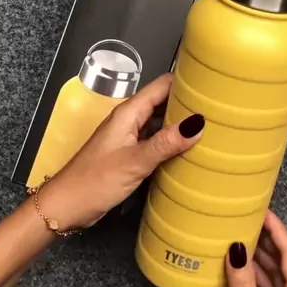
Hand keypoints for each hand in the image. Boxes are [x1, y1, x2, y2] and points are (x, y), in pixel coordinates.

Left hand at [39, 74, 204, 230]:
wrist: (66, 206)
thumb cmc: (93, 181)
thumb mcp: (135, 161)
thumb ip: (166, 143)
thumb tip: (198, 124)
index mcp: (129, 112)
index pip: (163, 85)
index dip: (187, 80)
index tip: (213, 82)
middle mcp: (130, 120)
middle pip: (164, 101)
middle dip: (189, 101)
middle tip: (220, 106)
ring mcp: (130, 137)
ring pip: (161, 122)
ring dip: (182, 123)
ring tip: (212, 125)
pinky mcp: (131, 154)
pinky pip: (157, 140)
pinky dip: (173, 141)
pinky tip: (189, 149)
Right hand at [226, 211, 286, 286]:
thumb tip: (237, 251)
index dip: (278, 230)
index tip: (263, 210)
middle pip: (286, 263)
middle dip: (268, 241)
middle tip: (248, 219)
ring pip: (277, 278)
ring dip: (261, 259)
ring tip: (241, 238)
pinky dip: (256, 280)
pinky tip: (241, 272)